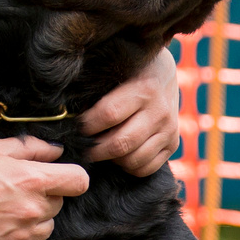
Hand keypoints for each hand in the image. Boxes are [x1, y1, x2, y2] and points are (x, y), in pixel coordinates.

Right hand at [0, 136, 90, 239]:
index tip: (59, 178)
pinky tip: (2, 229)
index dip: (70, 178)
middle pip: (59, 204)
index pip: (79, 181)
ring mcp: (21, 237)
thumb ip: (32, 148)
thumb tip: (56, 152)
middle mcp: (32, 210)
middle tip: (13, 192)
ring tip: (3, 211)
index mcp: (33, 180)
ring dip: (34, 220)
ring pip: (47, 228)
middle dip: (43, 197)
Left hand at [81, 48, 182, 176]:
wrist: (165, 73)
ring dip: (111, 160)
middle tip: (82, 147)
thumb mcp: (116, 71)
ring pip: (133, 160)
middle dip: (95, 150)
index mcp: (144, 88)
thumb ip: (97, 91)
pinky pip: (145, 168)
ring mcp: (169, 130)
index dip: (86, 125)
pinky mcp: (173, 144)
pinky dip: (128, 166)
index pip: (108, 115)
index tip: (75, 127)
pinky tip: (119, 154)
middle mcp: (160, 111)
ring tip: (101, 149)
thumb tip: (66, 113)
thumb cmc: (129, 72)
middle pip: (120, 143)